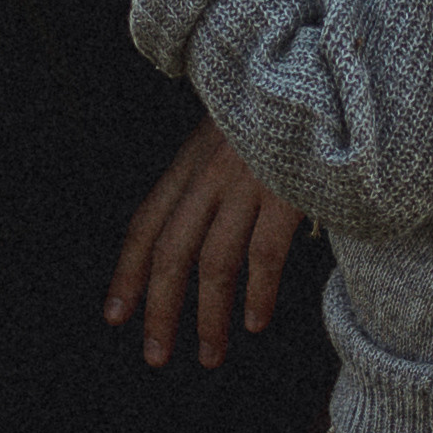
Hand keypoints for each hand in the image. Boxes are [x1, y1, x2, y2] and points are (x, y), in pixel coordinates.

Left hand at [106, 118, 303, 368]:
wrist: (316, 77)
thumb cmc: (273, 115)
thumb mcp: (224, 138)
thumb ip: (207, 179)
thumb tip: (196, 238)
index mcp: (189, 164)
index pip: (145, 226)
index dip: (127, 273)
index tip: (116, 316)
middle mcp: (209, 176)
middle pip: (171, 253)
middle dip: (160, 310)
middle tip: (155, 355)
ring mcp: (247, 183)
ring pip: (213, 262)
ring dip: (209, 316)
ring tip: (209, 354)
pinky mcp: (286, 190)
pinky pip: (264, 253)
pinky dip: (258, 293)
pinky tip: (254, 322)